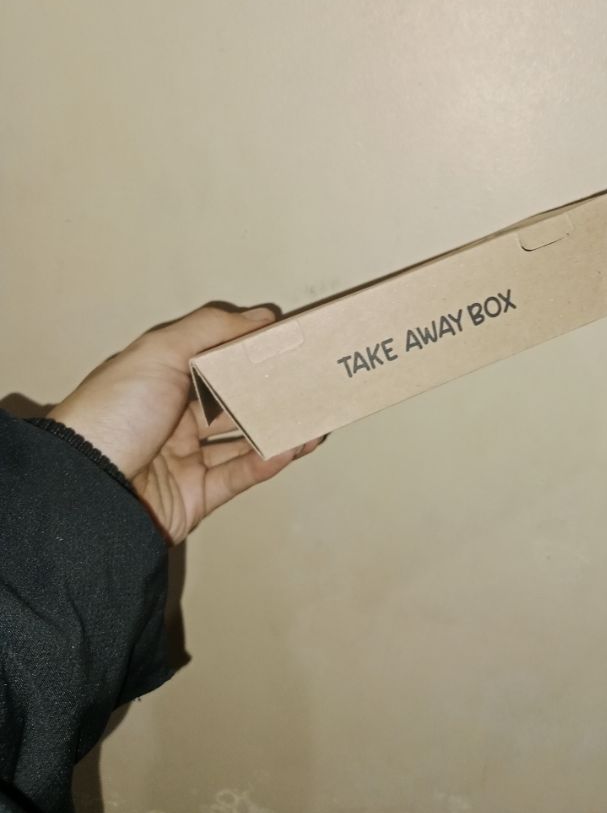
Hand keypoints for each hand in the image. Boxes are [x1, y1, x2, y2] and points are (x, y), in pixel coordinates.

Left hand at [48, 306, 323, 544]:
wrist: (86, 489)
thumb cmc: (111, 415)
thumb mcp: (158, 353)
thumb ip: (210, 330)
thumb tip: (258, 317)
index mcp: (160, 380)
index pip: (217, 361)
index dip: (253, 354)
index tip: (290, 346)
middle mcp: (172, 418)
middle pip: (234, 402)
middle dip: (274, 393)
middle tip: (311, 383)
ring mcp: (185, 458)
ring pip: (243, 441)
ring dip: (280, 430)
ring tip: (314, 418)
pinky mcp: (196, 495)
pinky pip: (239, 476)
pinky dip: (268, 462)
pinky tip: (291, 447)